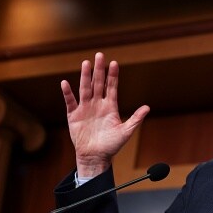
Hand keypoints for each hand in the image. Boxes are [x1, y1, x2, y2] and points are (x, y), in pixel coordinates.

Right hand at [61, 52, 149, 177]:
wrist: (96, 156)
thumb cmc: (112, 145)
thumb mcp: (126, 132)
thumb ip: (136, 119)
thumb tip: (147, 107)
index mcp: (110, 107)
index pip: (112, 87)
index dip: (113, 76)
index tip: (114, 63)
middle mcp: (97, 104)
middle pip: (98, 83)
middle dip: (99, 70)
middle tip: (99, 55)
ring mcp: (85, 108)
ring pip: (85, 89)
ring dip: (85, 77)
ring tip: (86, 63)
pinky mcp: (74, 115)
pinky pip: (70, 102)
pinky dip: (68, 93)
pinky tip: (65, 83)